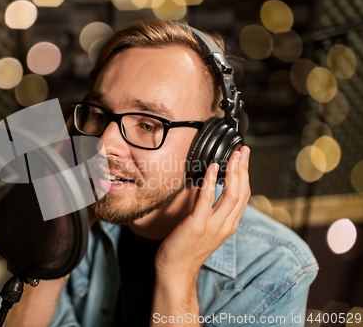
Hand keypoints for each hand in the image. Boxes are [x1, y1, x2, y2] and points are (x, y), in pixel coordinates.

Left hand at [154, 147, 250, 281]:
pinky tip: (211, 168)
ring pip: (231, 195)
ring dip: (233, 172)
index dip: (246, 175)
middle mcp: (226, 225)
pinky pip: (206, 200)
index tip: (244, 158)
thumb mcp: (205, 226)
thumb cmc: (186, 248)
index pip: (244, 196)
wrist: (176, 270)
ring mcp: (213, 226)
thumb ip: (209, 208)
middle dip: (244, 169)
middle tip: (244, 150)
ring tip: (234, 155)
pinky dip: (210, 182)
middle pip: (242, 192)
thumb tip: (206, 185)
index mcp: (229, 224)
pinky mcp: (197, 226)